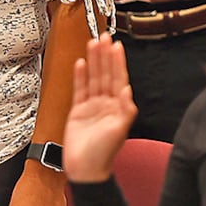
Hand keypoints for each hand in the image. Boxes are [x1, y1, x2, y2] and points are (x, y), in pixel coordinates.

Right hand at [65, 35, 137, 183]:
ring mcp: (92, 106)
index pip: (118, 78)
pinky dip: (80, 76)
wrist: (85, 169)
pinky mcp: (79, 111)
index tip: (116, 46)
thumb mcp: (119, 131)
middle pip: (105, 74)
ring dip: (93, 61)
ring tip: (93, 43)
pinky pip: (80, 89)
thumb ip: (125, 110)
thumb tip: (127, 90)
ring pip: (93, 78)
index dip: (117, 62)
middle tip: (104, 36)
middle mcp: (107, 104)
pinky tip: (81, 64)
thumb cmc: (103, 154)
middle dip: (105, 55)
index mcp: (118, 107)